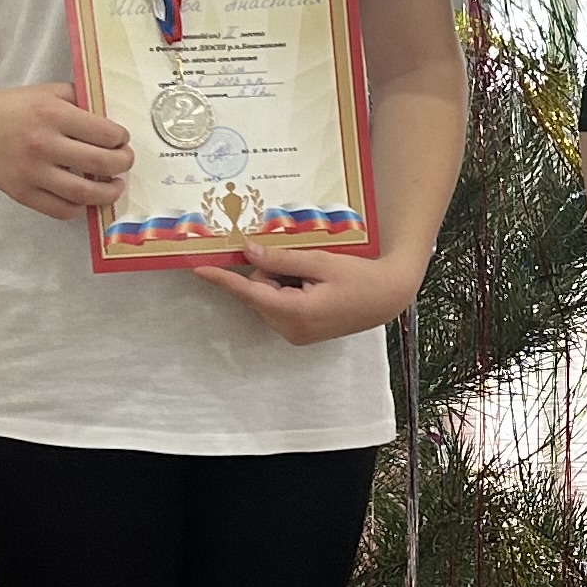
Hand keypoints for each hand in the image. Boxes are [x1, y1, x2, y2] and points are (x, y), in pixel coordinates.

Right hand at [0, 83, 129, 218]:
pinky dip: (80, 207)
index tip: (122, 139)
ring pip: (84, 193)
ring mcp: (31, 172)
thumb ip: (79, 100)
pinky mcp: (22, 193)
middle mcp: (43, 143)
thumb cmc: (10, 108)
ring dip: (109, 192)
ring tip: (114, 186)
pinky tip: (85, 197)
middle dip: (123, 164)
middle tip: (125, 161)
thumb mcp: (46, 91)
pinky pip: (61, 210)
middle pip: (101, 163)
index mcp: (52, 113)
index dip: (121, 138)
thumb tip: (113, 118)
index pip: (105, 133)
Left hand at [191, 244, 426, 344]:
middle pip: (259, 293)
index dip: (223, 280)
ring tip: (316, 277)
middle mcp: (290, 330)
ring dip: (282, 282)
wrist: (388, 297)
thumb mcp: (320, 262)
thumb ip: (281, 259)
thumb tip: (247, 251)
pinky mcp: (301, 334)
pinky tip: (315, 286)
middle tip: (305, 265)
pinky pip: (280, 307)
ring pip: (268, 299)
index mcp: (294, 312)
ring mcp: (296, 335)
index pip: (249, 292)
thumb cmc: (360, 277)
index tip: (199, 270)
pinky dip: (289, 292)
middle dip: (272, 274)